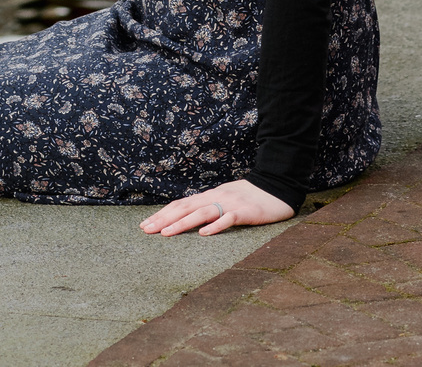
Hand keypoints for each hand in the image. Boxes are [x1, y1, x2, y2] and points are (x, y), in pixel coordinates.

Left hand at [139, 178, 294, 236]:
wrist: (276, 186)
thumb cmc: (249, 196)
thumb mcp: (225, 199)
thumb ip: (208, 207)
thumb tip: (187, 218)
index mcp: (209, 196)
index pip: (181, 204)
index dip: (163, 214)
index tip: (145, 225)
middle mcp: (215, 197)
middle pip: (186, 207)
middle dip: (164, 219)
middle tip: (146, 230)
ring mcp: (230, 204)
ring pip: (202, 212)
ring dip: (182, 223)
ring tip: (166, 233)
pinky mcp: (245, 212)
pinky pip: (229, 219)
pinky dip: (216, 226)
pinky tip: (205, 234)